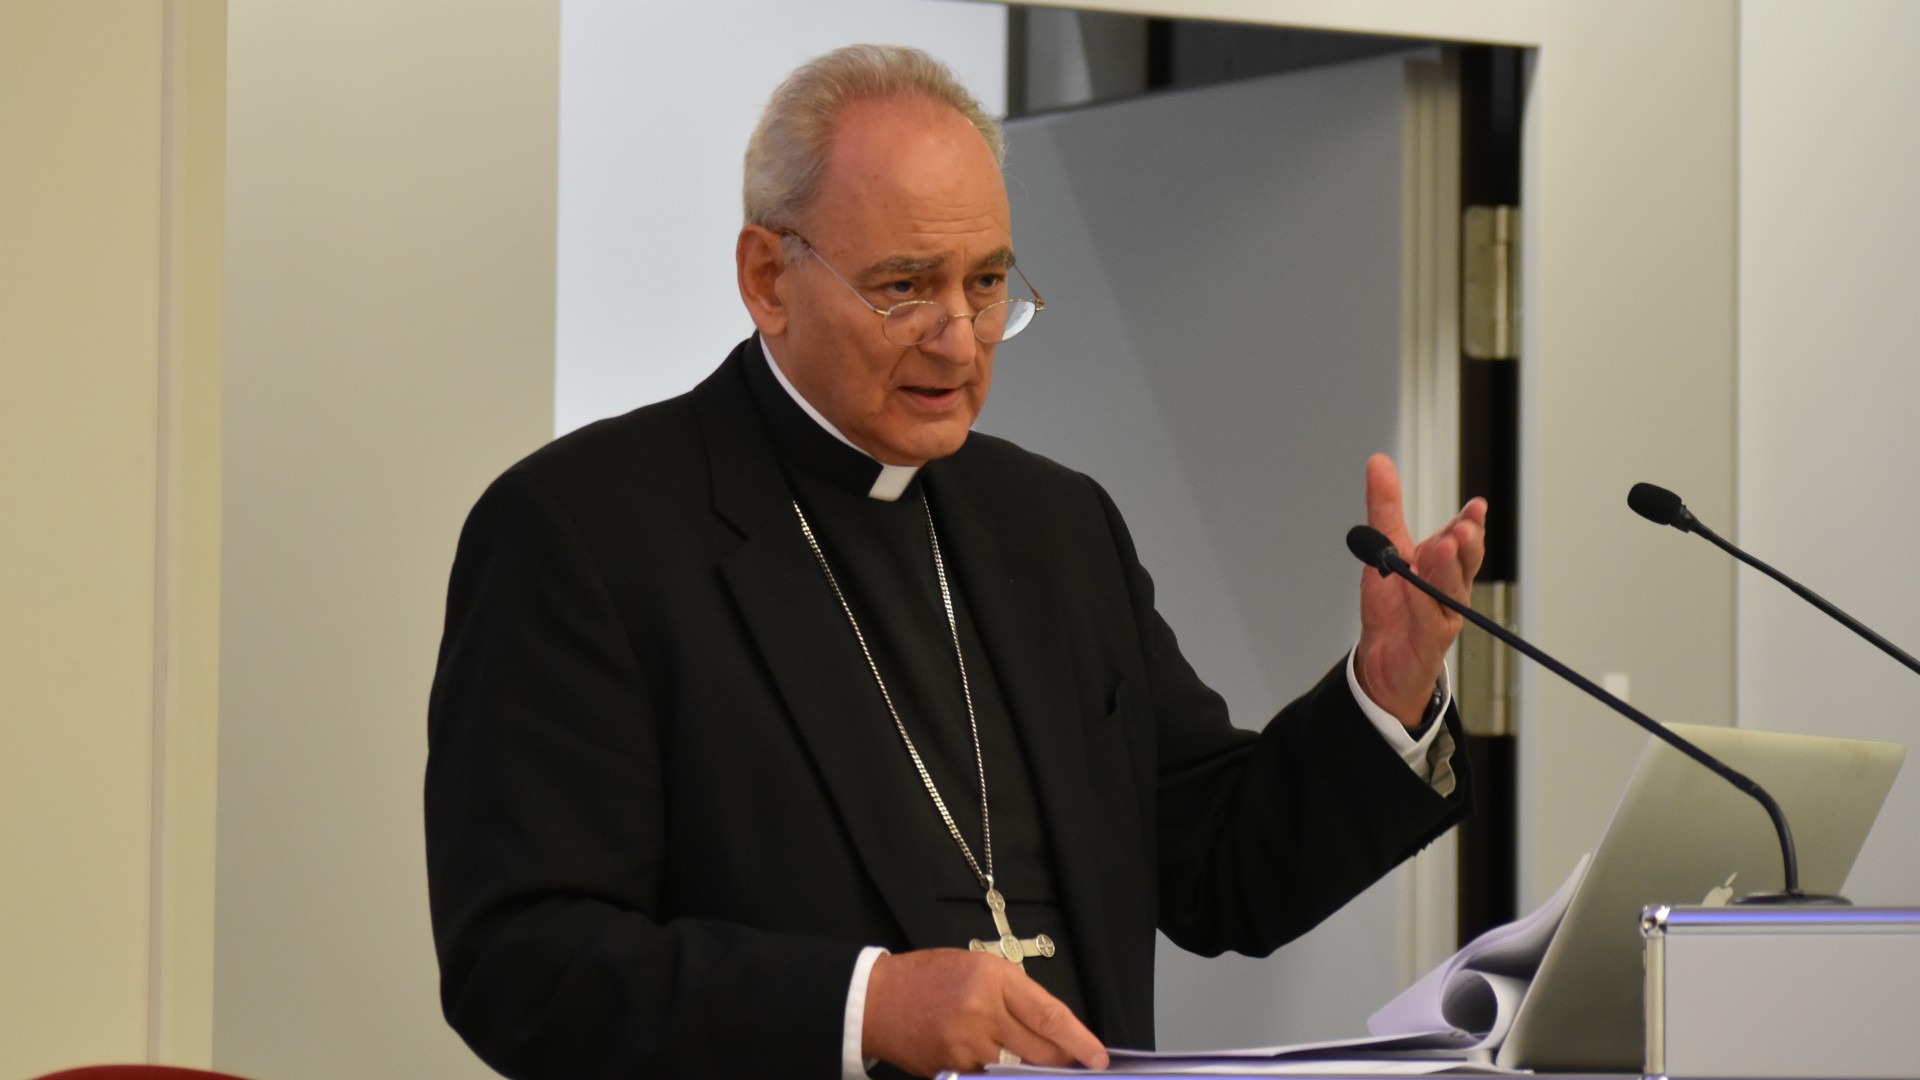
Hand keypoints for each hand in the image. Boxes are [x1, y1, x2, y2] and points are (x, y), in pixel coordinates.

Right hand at [863, 948, 1108, 1076]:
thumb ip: (1014, 994)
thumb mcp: (977, 966)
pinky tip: (1001, 1067)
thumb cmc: (928, 977)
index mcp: (992, 978)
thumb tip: (1050, 1027)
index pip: (1048, 1016)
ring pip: (1017, 1071)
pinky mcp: (951, 1070)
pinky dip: (1001, 1076)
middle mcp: (982, 1013)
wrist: (877, 1000)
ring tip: (1041, 1065)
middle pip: (1040, 1050)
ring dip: (1033, 1071)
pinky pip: (989, 1079)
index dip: (1078, 1040)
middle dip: (1064, 1061)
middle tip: (1079, 1066)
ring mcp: (965, 1046)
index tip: (1098, 1056)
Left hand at [1353, 454, 1487, 726]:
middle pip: (1466, 563)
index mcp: (1443, 566)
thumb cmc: (1393, 606)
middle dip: (1467, 542)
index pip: (1462, 540)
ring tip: (1444, 543)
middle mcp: (1450, 589)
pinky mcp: (1430, 641)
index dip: (1470, 523)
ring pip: (1450, 589)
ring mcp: (1443, 616)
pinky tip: (1414, 585)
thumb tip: (1378, 461)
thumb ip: (1385, 508)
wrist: (1382, 662)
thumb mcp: (1384, 550)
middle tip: (1462, 525)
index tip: (1476, 505)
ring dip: (1448, 566)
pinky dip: (1421, 600)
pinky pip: (1428, 618)